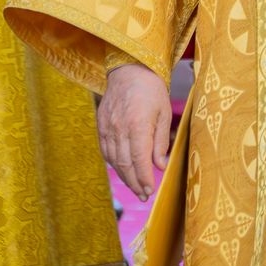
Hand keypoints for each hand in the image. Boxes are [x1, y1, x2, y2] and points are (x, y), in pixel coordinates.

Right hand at [99, 63, 172, 200]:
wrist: (129, 70)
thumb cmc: (151, 90)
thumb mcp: (164, 113)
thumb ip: (161, 141)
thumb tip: (160, 165)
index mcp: (137, 124)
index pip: (139, 160)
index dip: (144, 178)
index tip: (151, 190)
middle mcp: (119, 128)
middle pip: (125, 164)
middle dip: (135, 183)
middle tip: (144, 195)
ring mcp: (107, 127)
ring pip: (114, 160)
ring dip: (124, 177)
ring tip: (135, 187)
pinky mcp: (101, 125)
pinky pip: (105, 150)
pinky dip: (113, 163)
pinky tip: (122, 170)